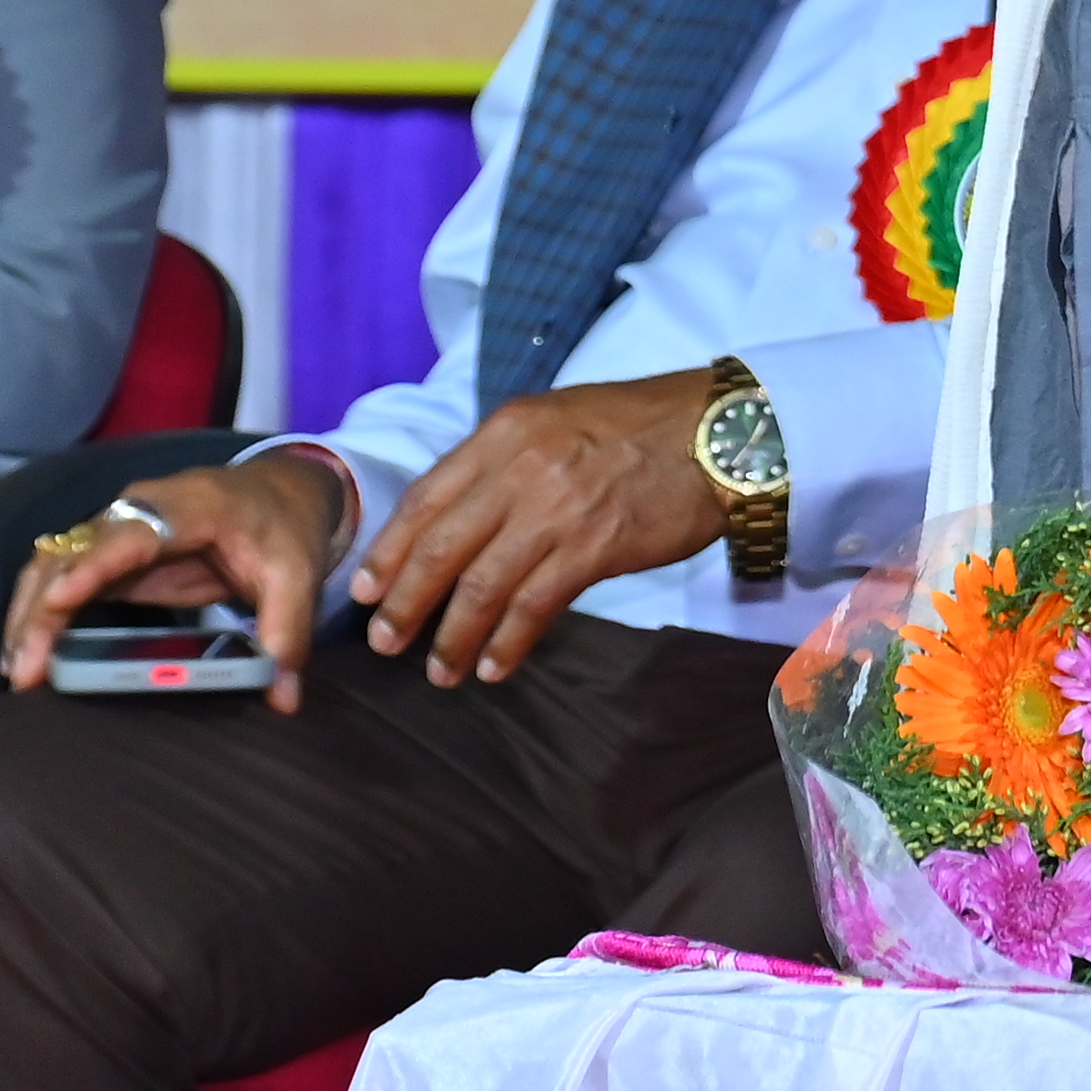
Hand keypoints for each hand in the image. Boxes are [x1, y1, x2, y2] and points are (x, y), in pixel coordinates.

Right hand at [5, 448, 352, 715]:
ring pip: (54, 562)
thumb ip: (289, 630)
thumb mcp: (299, 574)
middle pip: (76, 551)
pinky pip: (59, 576)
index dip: (92, 567)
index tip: (56, 602)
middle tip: (26, 670)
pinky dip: (37, 612)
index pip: (132, 533)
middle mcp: (142, 508)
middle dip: (42, 608)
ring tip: (18, 673)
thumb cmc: (284, 528)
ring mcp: (119, 528)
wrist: (280, 492)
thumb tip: (284, 696)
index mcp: (193, 505)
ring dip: (29, 614)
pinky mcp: (109, 554)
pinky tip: (27, 657)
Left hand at [346, 371, 735, 686]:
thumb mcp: (558, 420)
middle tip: (385, 644)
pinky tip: (495, 666)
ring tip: (439, 671)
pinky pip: (534, 605)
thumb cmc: (642, 426)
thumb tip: (459, 520)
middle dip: (405, 604)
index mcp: (506, 432)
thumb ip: (506, 462)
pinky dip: (508, 642)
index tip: (365, 591)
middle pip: (440, 548)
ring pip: (480, 585)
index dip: (389, 552)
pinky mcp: (595, 546)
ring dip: (451, 636)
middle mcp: (522, 468)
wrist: (724, 432)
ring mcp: (558, 508)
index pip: (424, 497)